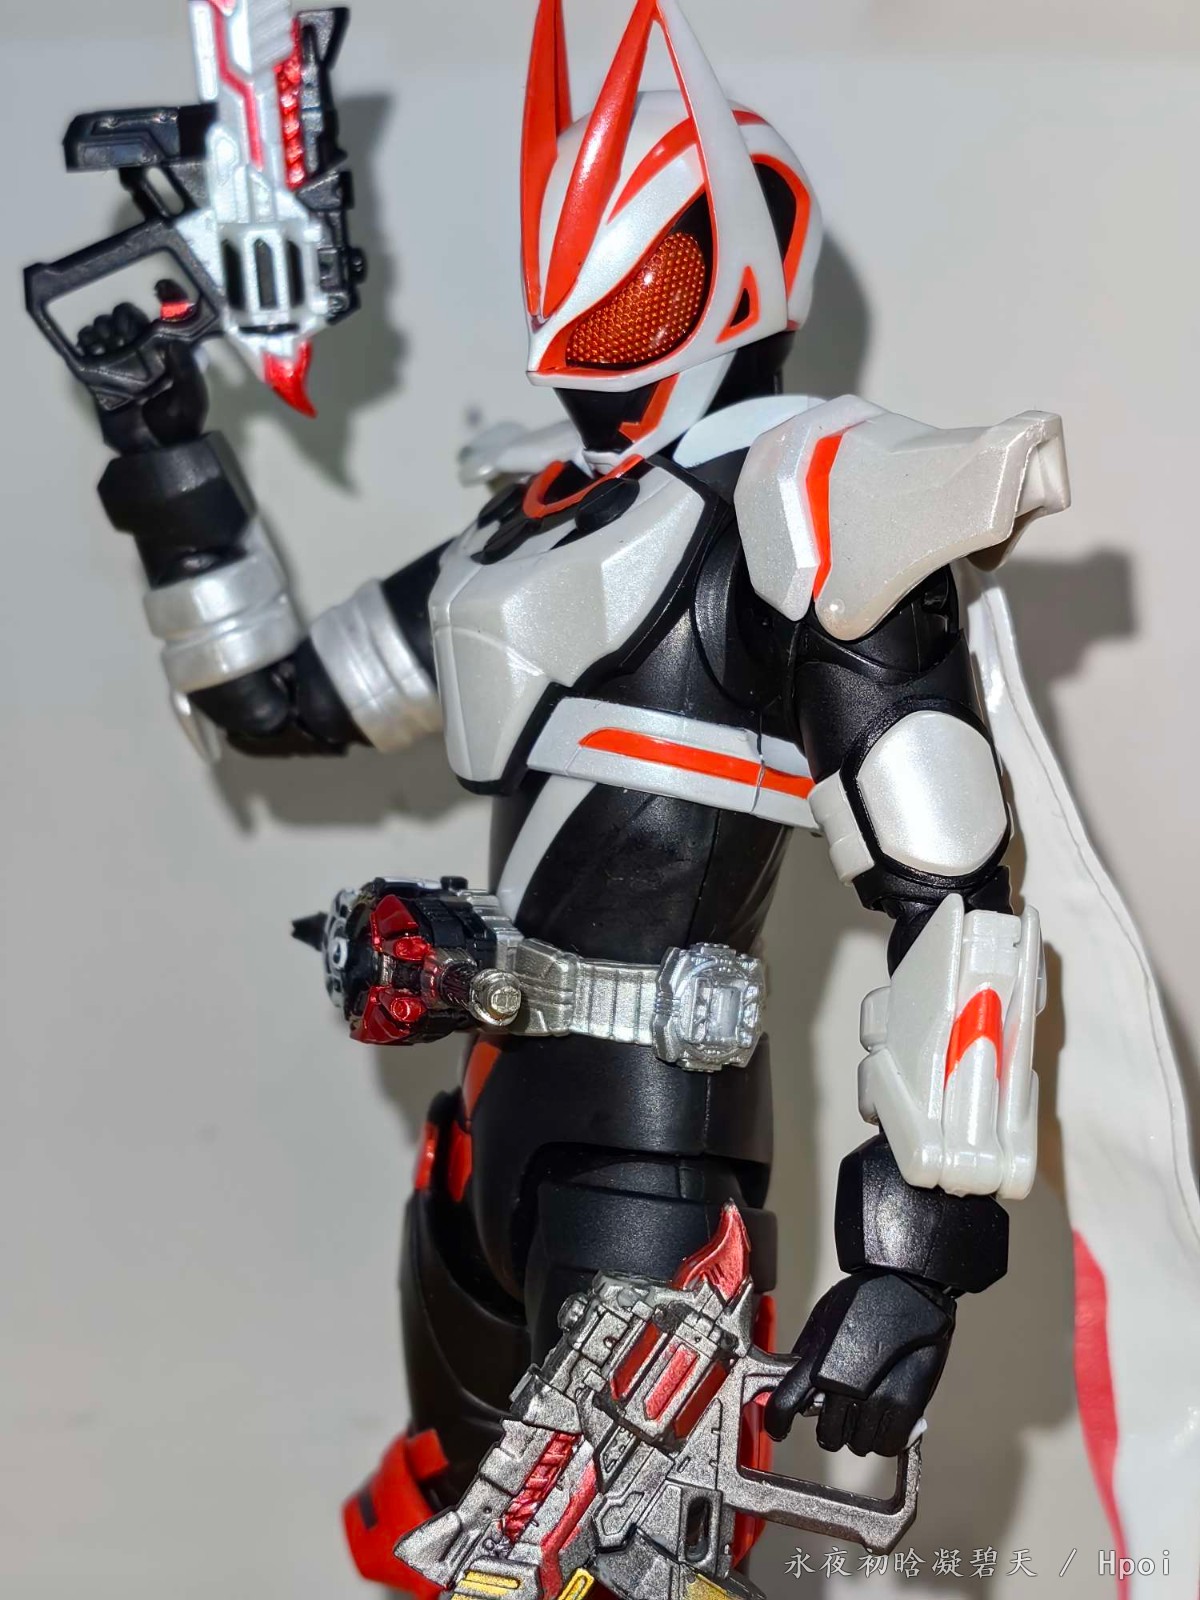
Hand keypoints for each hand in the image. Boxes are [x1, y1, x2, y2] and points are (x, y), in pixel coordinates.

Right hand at [77, 287, 208, 451]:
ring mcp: (120, 362)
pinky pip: (86, 347)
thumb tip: (178, 341)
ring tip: (113, 347)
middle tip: (126, 334)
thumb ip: (189, 370)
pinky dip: (86, 341)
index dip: (168, 295)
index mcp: (169, 352)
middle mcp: (144, 352)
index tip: (159, 285)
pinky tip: (93, 348)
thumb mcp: (193, 397)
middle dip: (125, 316)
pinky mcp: (100, 375)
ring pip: (106, 327)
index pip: (168, 316)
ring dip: (105, 328)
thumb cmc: (179, 425)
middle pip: (127, 316)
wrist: (154, 452)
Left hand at [764, 1270, 953, 1457]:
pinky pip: (888, 1444)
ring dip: (859, 1432)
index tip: (779, 1428)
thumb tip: (796, 1385)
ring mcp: (876, 1399)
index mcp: (817, 1364)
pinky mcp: (907, 1406)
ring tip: (867, 1409)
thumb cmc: (866, 1297)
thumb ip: (807, 1357)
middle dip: (830, 1425)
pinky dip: (884, 1437)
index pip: (785, 1407)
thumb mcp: (821, 1322)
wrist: (908, 1286)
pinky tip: (884, 1420)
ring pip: (858, 1443)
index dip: (778, 1423)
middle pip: (828, 1435)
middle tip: (840, 1409)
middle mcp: (843, 1387)